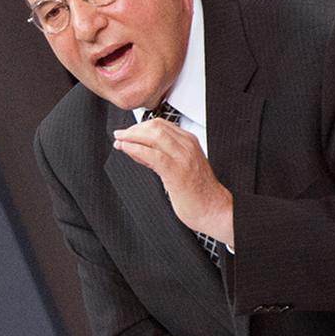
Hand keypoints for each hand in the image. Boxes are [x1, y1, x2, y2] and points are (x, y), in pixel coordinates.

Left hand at [113, 118, 234, 248]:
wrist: (215, 211)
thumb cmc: (198, 192)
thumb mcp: (179, 167)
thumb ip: (161, 155)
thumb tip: (137, 148)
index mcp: (189, 142)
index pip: (161, 124)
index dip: (140, 126)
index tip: (127, 133)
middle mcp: (187, 146)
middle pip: (155, 127)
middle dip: (133, 129)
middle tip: (120, 136)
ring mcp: (183, 157)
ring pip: (153, 136)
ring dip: (131, 137)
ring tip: (119, 141)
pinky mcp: (177, 171)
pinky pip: (153, 154)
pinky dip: (135, 149)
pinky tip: (126, 149)